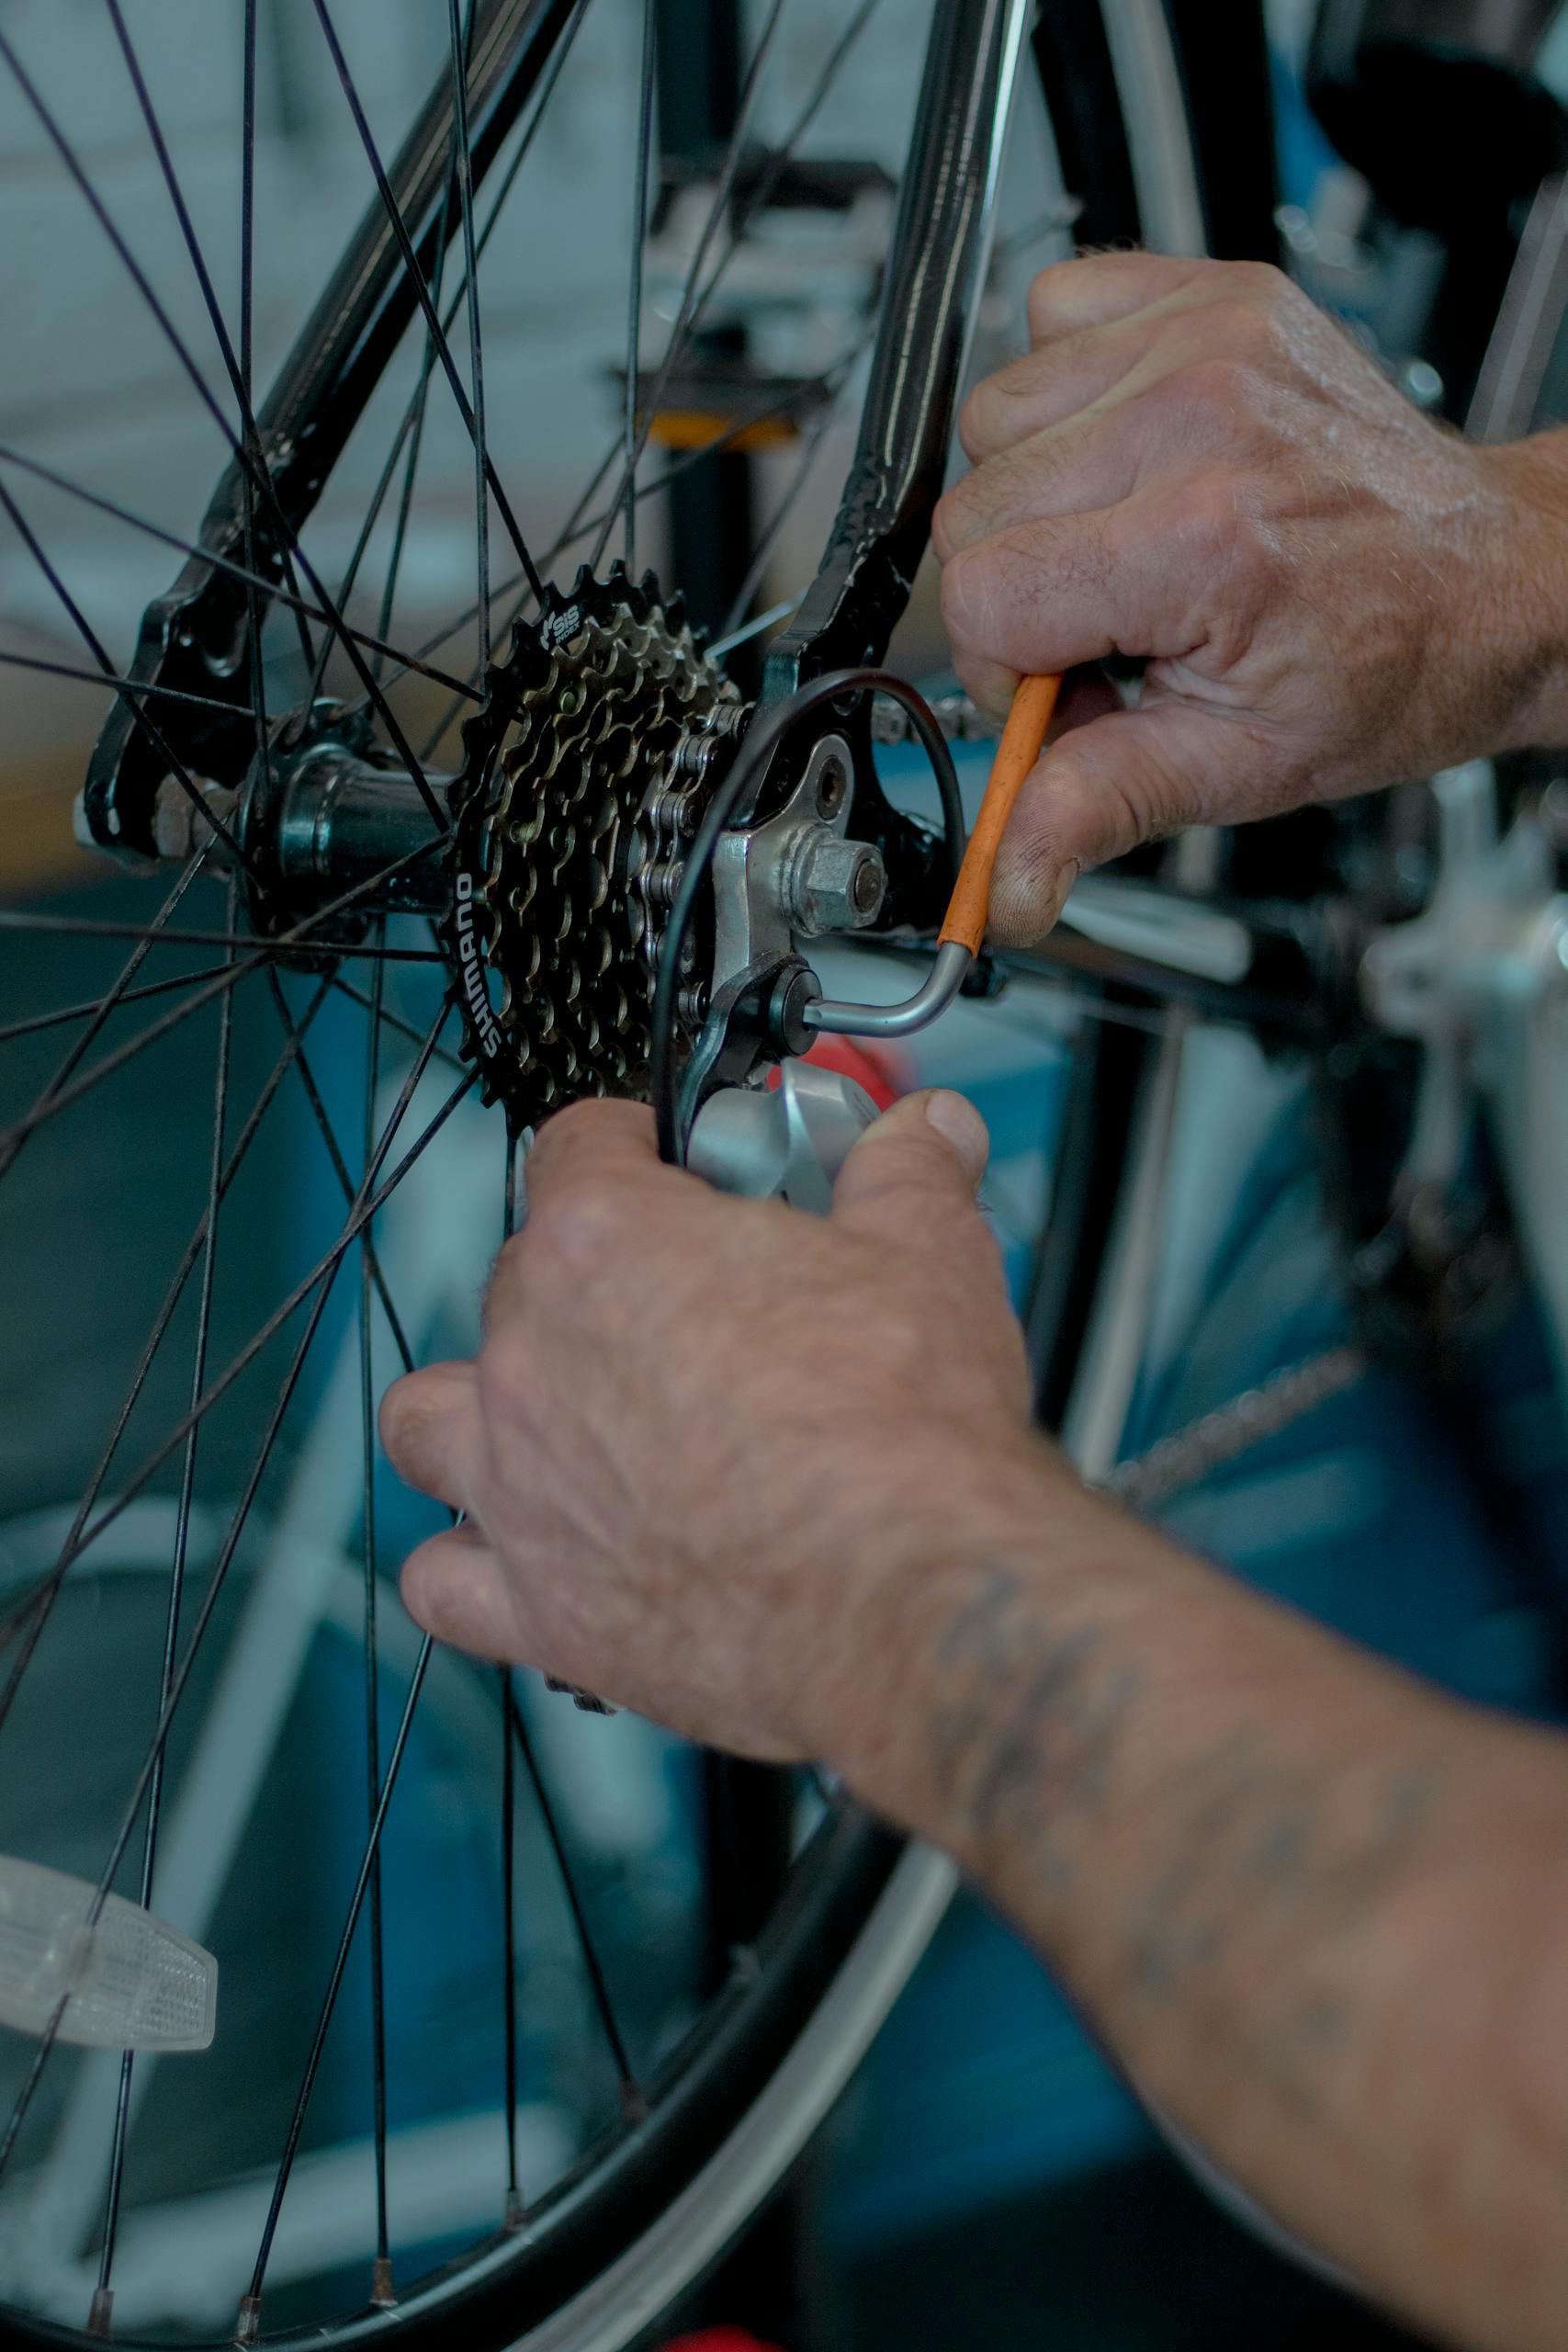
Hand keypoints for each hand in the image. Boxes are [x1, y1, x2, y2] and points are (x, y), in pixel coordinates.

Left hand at [380, 1090, 1038, 1763]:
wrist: (912, 1601)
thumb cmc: (904, 1431)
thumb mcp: (930, 1253)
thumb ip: (907, 1174)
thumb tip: (925, 1132)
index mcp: (606, 1245)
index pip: (576, 1146)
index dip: (631, 1144)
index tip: (669, 1163)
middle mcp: (533, 1359)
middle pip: (518, 1279)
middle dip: (590, 1278)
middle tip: (684, 1304)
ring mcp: (519, 1488)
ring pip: (429, 1421)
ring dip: (477, 1410)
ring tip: (559, 1419)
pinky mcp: (538, 1608)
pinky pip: (440, 1581)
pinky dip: (471, 1565)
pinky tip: (531, 1556)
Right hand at [935, 252, 1567, 943]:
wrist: (1489, 579)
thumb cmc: (1388, 664)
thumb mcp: (1238, 768)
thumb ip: (1097, 809)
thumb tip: (1003, 882)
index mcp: (1200, 539)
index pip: (983, 597)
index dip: (1007, 664)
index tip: (1074, 684)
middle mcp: (1196, 416)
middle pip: (970, 509)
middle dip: (1020, 588)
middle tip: (1115, 624)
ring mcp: (1202, 338)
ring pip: (995, 416)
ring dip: (1036, 492)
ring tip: (1128, 540)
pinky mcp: (1208, 291)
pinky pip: (1053, 315)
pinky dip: (1071, 391)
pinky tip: (1133, 455)